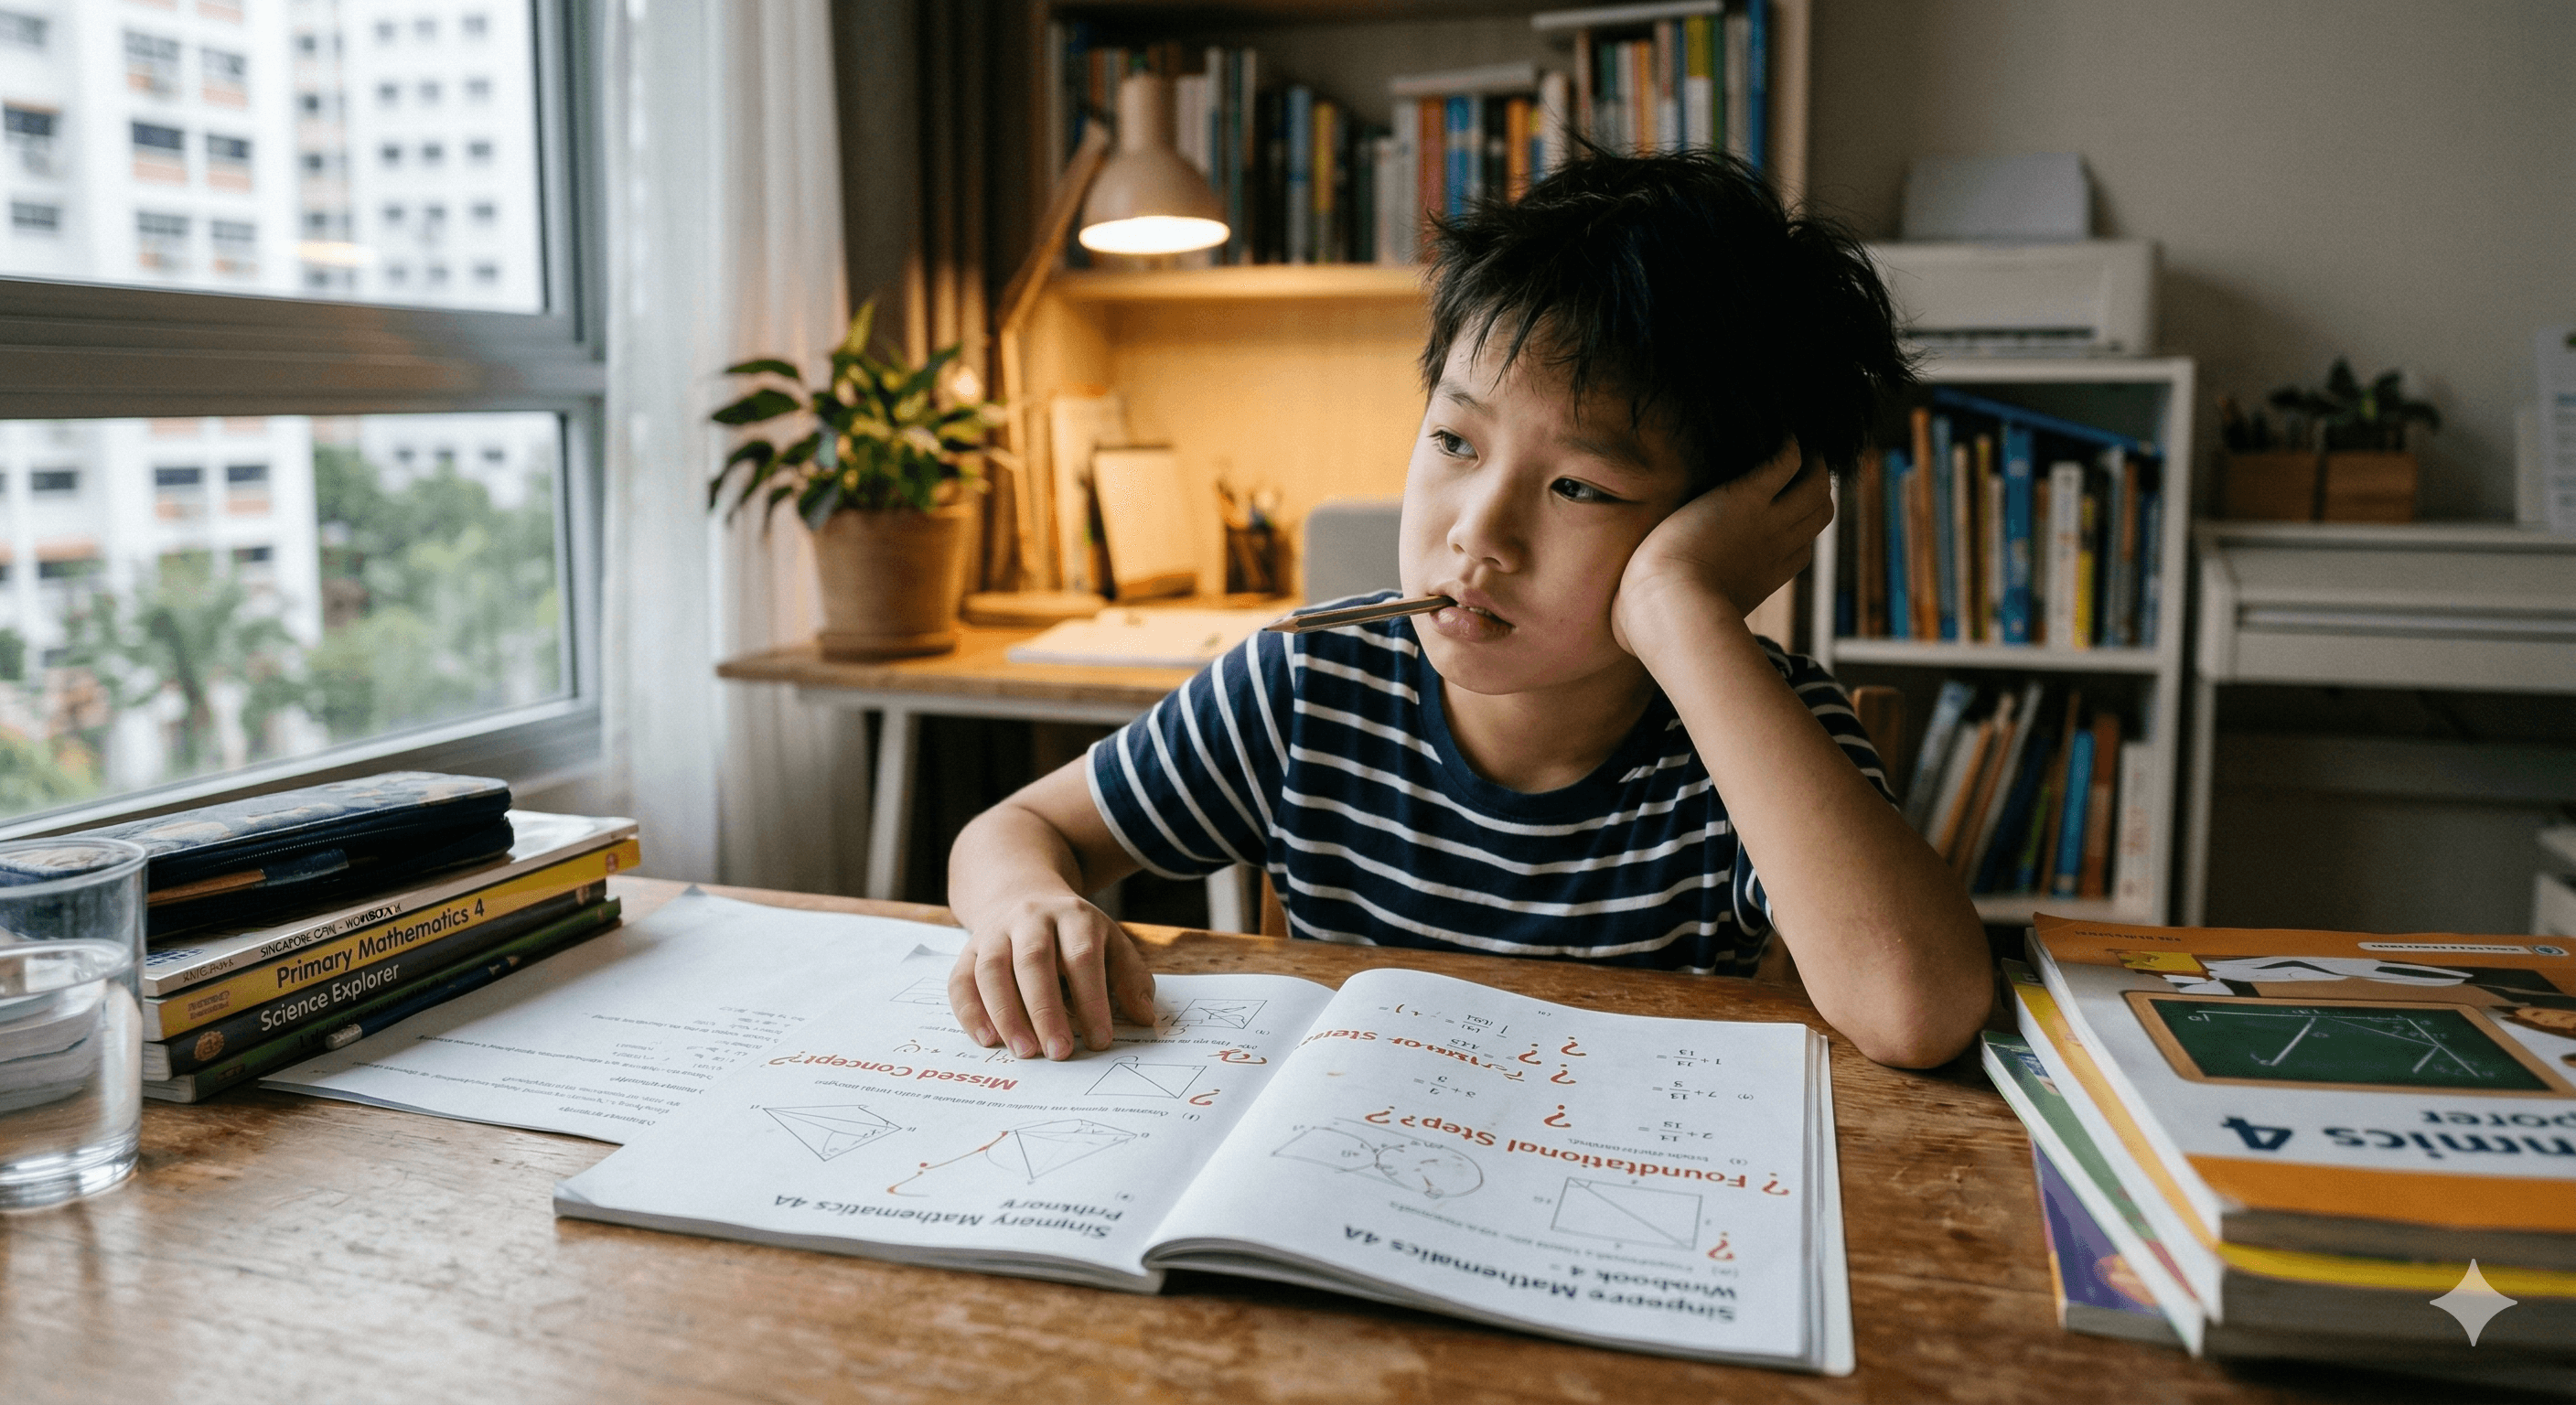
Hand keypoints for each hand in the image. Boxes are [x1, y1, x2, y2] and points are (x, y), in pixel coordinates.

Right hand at [948, 894, 1156, 1058]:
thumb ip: (1130, 978)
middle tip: (1059, 1052)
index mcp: (1074, 916)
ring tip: (1024, 1052)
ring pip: (992, 969)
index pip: (1081, 957)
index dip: (1091, 1000)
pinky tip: (986, 1039)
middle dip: (1046, 1010)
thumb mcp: (1110, 943)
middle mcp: (1031, 918)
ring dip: (1006, 1013)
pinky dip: (970, 1011)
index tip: (1100, 1040)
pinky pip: (961, 979)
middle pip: (1033, 961)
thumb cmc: (1075, 934)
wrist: (1024, 894)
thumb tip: (1145, 1017)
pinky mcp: (969, 949)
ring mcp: (996, 932)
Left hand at [1612, 439, 1831, 652]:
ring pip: (1814, 484)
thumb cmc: (1660, 625)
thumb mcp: (1679, 623)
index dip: (1798, 528)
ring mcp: (1766, 521)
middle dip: (1814, 487)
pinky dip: (1789, 444)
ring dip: (1811, 460)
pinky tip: (1780, 433)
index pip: (1802, 548)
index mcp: (1765, 577)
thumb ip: (1669, 620)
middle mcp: (1775, 547)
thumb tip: (1625, 641)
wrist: (1666, 610)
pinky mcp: (1746, 497)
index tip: (1786, 510)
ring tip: (1796, 443)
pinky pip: (1786, 461)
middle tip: (1800, 464)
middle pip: (1818, 511)